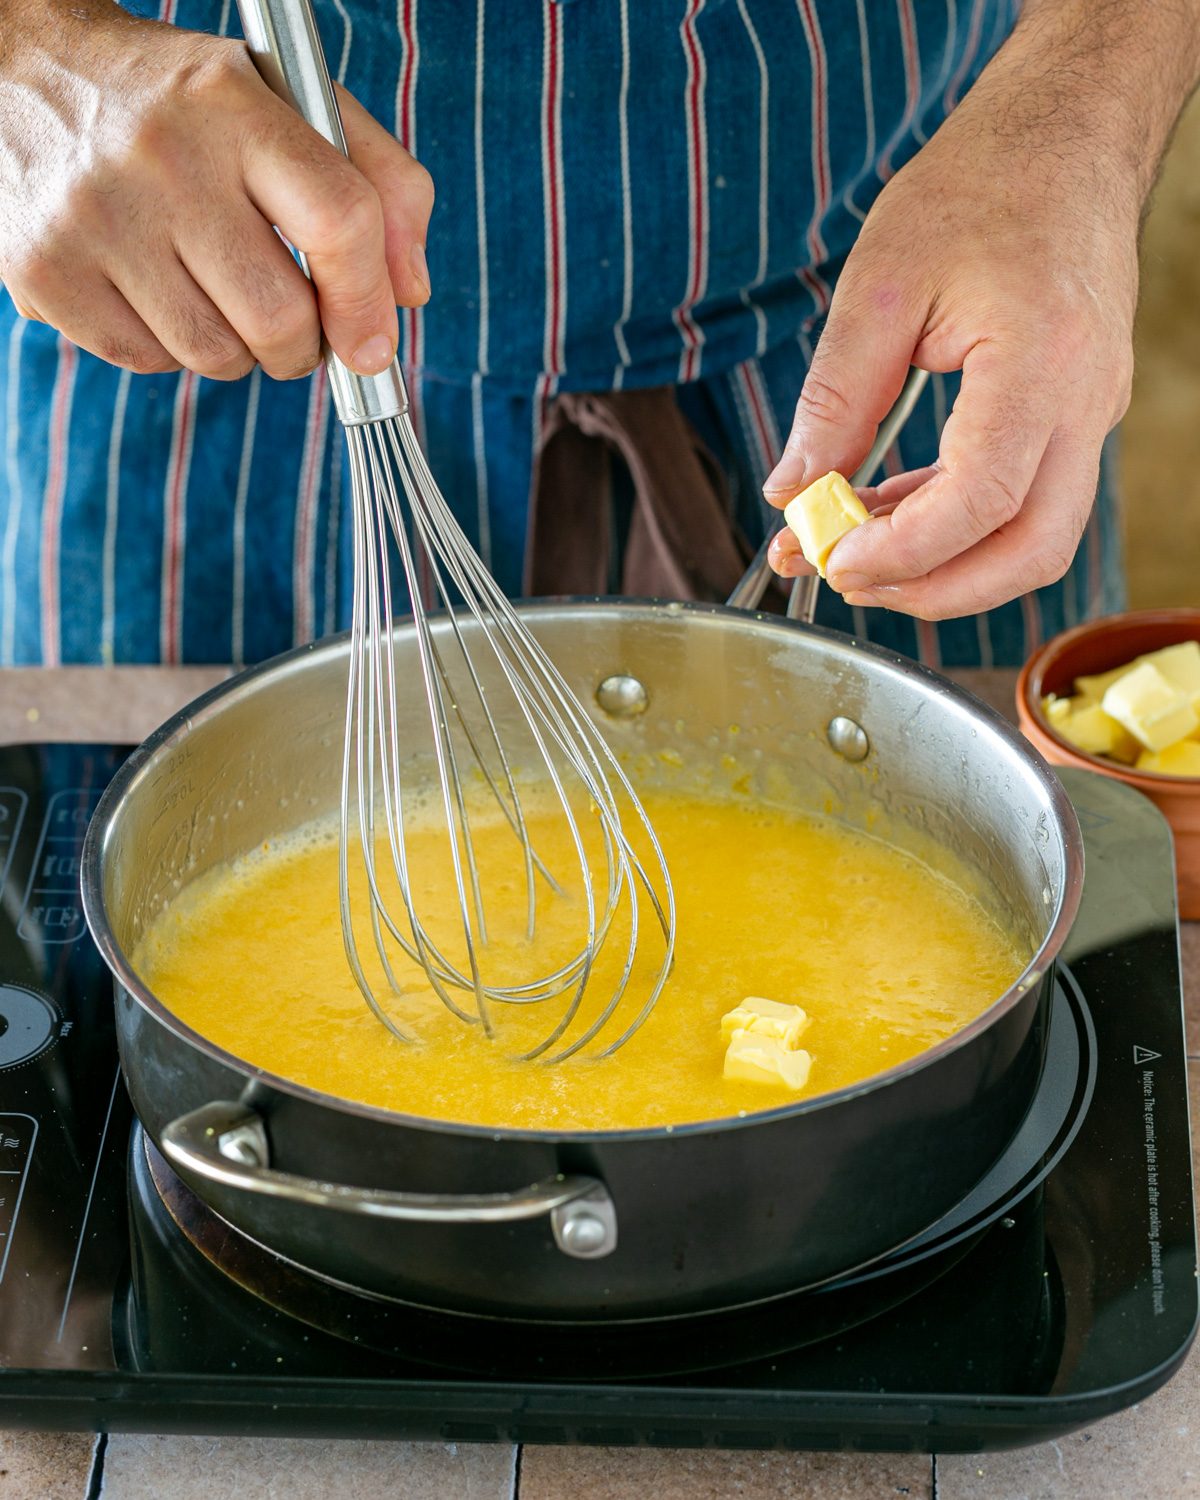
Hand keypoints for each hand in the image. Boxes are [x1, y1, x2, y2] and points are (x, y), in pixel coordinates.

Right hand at [0, 0, 432, 378]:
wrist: (20, 74)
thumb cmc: (184, 106)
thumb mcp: (287, 102)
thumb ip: (378, 181)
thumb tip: (409, 294)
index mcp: (233, 103)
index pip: (339, 219)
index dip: (369, 302)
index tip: (375, 345)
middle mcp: (161, 157)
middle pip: (281, 317)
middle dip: (305, 345)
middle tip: (294, 324)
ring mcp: (95, 218)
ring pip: (217, 355)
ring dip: (238, 349)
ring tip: (214, 291)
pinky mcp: (45, 272)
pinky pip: (149, 362)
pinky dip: (168, 348)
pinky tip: (153, 290)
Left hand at [764, 4, 1158, 619]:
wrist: (1064, 137)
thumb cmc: (981, 187)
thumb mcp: (882, 285)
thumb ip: (835, 400)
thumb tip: (791, 490)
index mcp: (1042, 360)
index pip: (983, 499)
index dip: (904, 550)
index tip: (831, 557)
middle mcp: (1085, 401)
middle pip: (1031, 549)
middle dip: (933, 589)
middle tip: (842, 579)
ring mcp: (1091, 415)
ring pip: (1035, 540)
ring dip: (944, 568)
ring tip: (850, 552)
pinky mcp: (1077, 418)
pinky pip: (1025, 500)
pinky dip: (955, 525)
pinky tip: (886, 514)